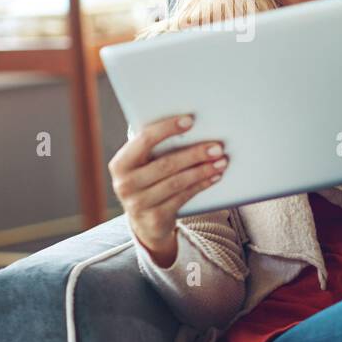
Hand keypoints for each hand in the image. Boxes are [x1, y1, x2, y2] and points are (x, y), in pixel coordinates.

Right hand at [109, 114, 229, 265]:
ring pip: (177, 182)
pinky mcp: (154, 218)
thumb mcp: (144, 165)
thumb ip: (157, 148)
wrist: (145, 221)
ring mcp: (138, 203)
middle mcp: (125, 183)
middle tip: (217, 147)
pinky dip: (202, 185)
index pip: (144, 140)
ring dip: (203, 170)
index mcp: (120, 163)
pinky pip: (183, 197)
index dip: (168, 128)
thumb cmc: (149, 182)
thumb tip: (191, 126)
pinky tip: (215, 176)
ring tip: (221, 161)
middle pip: (166, 164)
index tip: (190, 120)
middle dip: (195, 154)